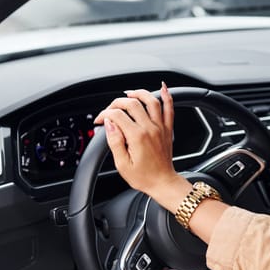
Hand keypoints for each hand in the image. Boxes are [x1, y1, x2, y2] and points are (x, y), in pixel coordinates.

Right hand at [94, 82, 191, 211]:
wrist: (163, 183)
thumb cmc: (143, 177)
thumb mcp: (122, 164)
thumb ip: (115, 142)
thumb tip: (109, 124)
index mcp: (137, 137)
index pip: (117, 115)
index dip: (105, 114)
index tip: (100, 120)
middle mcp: (150, 129)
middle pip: (132, 103)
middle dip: (117, 102)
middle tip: (110, 109)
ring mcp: (161, 127)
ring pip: (152, 100)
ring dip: (139, 93)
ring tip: (129, 93)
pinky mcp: (168, 129)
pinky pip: (170, 109)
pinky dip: (167, 96)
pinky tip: (163, 87)